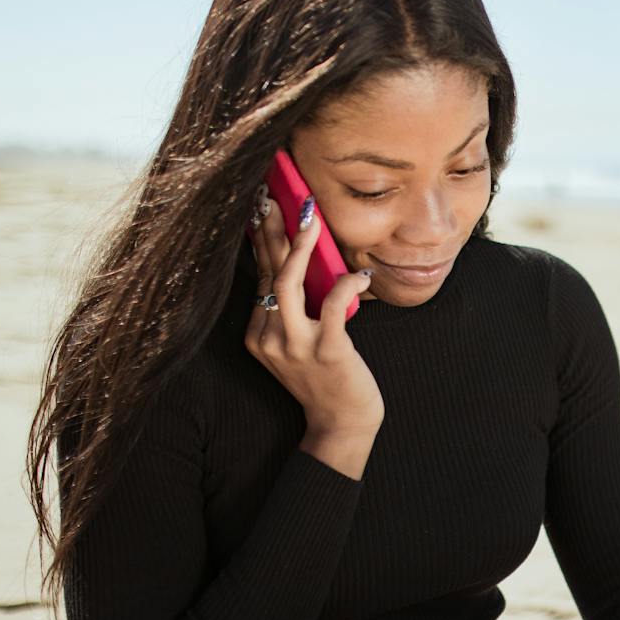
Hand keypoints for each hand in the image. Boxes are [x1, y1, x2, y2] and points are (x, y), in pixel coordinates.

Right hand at [245, 191, 384, 473]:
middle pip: (268, 272)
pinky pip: (333, 305)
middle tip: (271, 194)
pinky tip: (361, 273)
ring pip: (288, 283)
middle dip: (270, 229)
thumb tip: (304, 260)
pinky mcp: (326, 351)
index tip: (263, 207)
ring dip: (298, 246)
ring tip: (309, 216)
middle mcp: (269, 337)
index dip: (262, 240)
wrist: (341, 425)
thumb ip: (297, 307)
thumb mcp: (301, 341)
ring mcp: (295, 345)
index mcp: (259, 333)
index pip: (260, 276)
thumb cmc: (326, 379)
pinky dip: (347, 284)